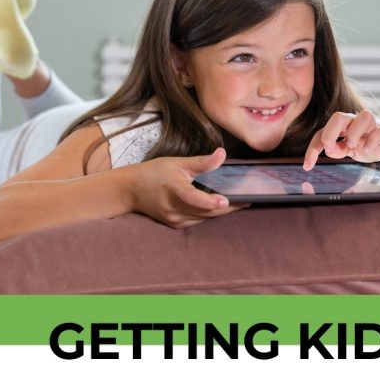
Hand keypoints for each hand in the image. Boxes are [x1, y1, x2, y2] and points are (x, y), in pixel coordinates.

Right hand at [128, 148, 244, 227]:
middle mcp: (172, 207)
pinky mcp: (175, 225)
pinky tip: (219, 207)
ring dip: (220, 212)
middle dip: (227, 207)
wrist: (131, 191)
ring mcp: (173, 219)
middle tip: (247, 199)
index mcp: (173, 188)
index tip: (225, 201)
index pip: (192, 198)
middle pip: (205, 212)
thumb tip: (222, 154)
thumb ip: (201, 162)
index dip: (209, 202)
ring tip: (239, 202)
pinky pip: (197, 221)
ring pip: (204, 218)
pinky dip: (209, 214)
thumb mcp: (177, 163)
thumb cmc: (154, 173)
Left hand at [303, 110, 379, 170]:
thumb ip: (338, 150)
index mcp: (345, 128)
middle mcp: (358, 123)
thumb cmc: (373, 145)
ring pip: (364, 116)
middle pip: (339, 116)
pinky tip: (370, 149)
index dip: (313, 148)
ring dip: (354, 132)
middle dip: (329, 133)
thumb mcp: (352, 151)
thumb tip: (328, 151)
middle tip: (329, 148)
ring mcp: (374, 126)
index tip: (308, 166)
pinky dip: (374, 140)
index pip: (323, 132)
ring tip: (352, 146)